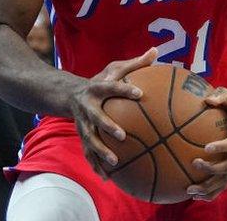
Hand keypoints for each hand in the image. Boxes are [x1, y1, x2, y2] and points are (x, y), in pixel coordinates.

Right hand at [68, 48, 156, 179]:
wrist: (69, 94)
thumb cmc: (100, 81)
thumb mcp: (114, 69)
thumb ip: (135, 63)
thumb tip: (157, 50)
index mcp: (97, 88)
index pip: (111, 87)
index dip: (123, 90)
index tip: (139, 93)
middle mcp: (87, 106)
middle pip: (96, 117)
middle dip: (107, 126)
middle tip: (122, 135)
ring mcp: (82, 123)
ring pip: (90, 139)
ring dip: (100, 151)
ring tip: (115, 162)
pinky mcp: (81, 135)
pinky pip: (88, 152)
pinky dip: (96, 165)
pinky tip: (107, 178)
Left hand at [187, 87, 226, 200]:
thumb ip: (222, 95)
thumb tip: (207, 99)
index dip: (223, 146)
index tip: (207, 147)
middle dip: (214, 168)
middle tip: (195, 163)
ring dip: (209, 187)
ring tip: (190, 189)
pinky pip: (224, 185)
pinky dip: (211, 192)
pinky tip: (195, 196)